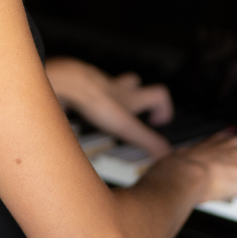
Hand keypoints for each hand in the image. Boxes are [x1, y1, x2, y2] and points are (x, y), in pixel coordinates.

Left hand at [45, 56, 173, 156]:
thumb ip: (148, 141)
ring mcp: (96, 84)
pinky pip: (84, 92)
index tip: (157, 122)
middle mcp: (115, 88)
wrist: (68, 82)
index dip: (163, 108)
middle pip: (133, 83)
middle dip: (136, 96)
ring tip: (104, 116)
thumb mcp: (127, 127)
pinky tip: (78, 114)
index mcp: (131, 96)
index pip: (159, 94)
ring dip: (110, 97)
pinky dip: (84, 101)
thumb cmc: (96, 101)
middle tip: (131, 114)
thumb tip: (168, 154)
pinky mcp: (77, 86)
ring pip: (108, 85)